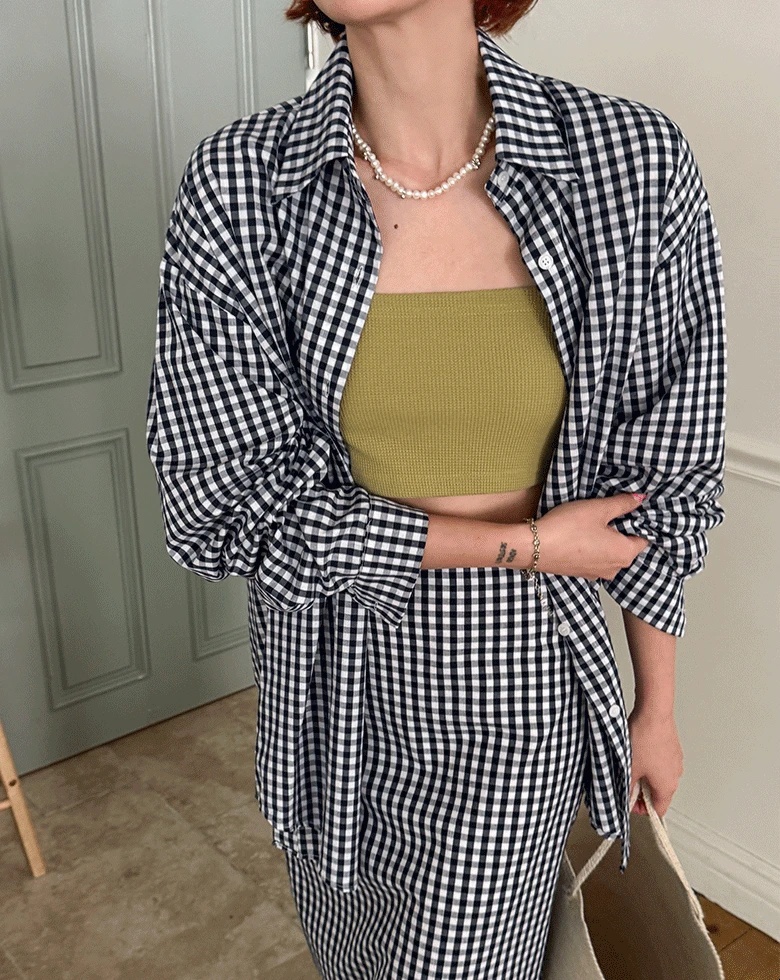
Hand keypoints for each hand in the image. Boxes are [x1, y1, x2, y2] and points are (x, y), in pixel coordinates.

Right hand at [534, 493, 649, 580]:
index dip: (636, 522)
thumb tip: (640, 499)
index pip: (643, 538)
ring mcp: (597, 574)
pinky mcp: (581, 573)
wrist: (534, 547)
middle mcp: (615, 569)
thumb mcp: (598, 509)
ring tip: (590, 524)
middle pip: (626, 547)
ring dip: (604, 540)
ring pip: (609, 553)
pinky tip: (579, 536)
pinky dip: (591, 549)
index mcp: (625, 553)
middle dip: (620, 531)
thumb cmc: (568, 528)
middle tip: (605, 514)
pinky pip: (594, 559)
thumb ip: (622, 504)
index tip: (624, 510)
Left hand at [627, 706, 683, 816]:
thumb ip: (628, 788)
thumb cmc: (645, 739)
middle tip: (627, 784)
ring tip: (631, 765)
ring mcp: (675, 761)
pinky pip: (661, 763)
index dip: (642, 810)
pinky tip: (639, 753)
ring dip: (646, 776)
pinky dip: (650, 763)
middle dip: (641, 792)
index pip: (658, 810)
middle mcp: (675, 775)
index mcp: (667, 786)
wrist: (653, 714)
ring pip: (659, 777)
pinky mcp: (672, 749)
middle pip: (659, 794)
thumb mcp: (630, 769)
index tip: (630, 803)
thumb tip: (625, 796)